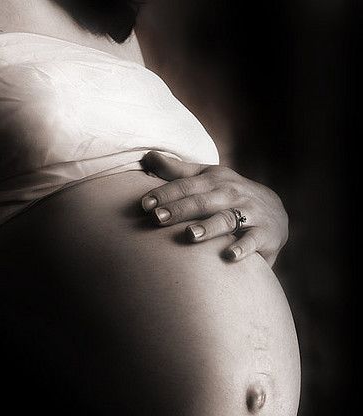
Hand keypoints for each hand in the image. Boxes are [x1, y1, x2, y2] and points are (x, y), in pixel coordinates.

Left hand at [140, 151, 288, 266]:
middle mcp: (231, 194)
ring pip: (227, 219)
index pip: (186, 186)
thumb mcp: (208, 178)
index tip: (144, 204)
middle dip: (180, 209)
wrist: (275, 211)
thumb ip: (178, 171)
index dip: (165, 194)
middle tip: (158, 218)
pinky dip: (242, 248)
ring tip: (191, 235)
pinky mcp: (264, 234)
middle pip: (202, 201)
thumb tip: (148, 157)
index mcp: (215, 180)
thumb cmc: (230, 195)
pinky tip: (229, 256)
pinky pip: (252, 241)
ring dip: (209, 227)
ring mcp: (250, 213)